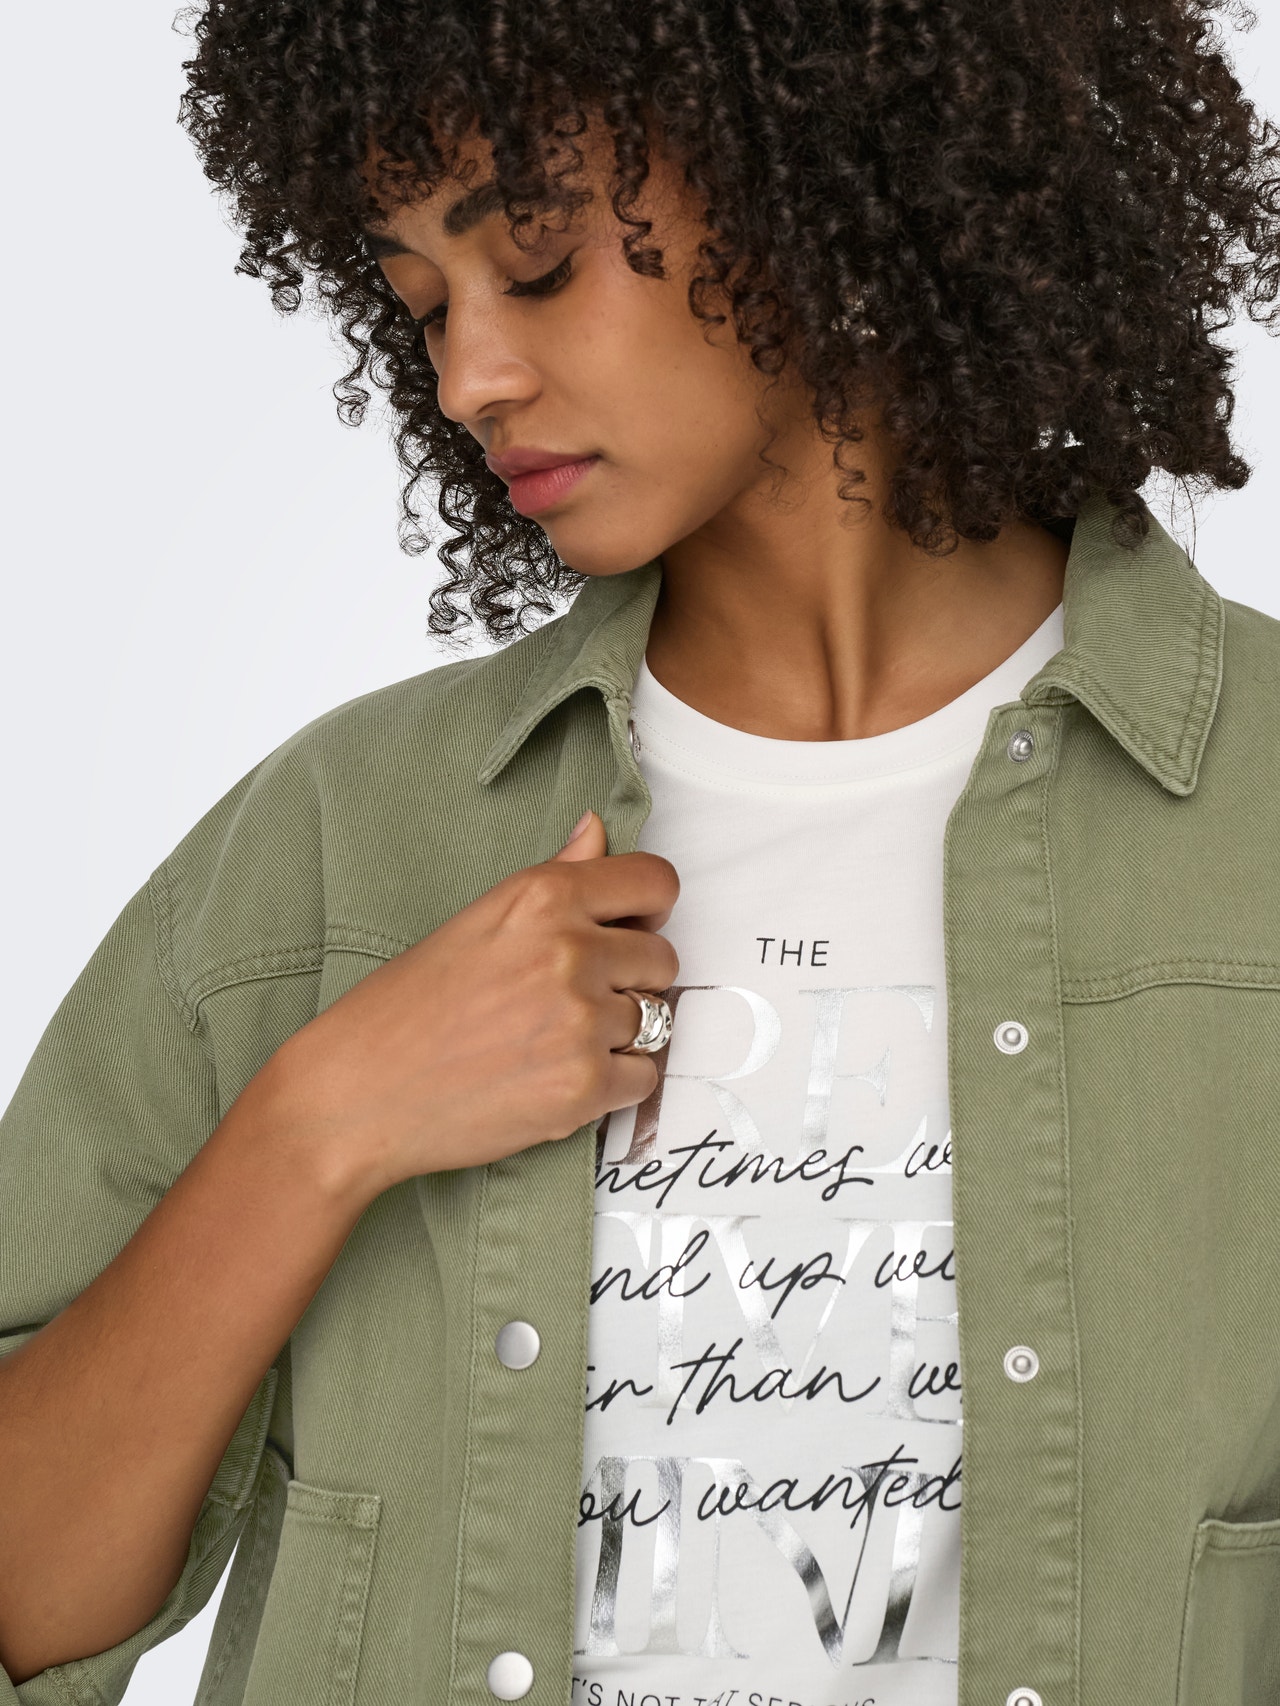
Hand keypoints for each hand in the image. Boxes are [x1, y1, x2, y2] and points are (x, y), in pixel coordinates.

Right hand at [244, 810, 678, 1201]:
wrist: (356, 1094)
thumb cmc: (401, 1010)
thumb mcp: (478, 920)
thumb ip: (556, 876)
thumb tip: (596, 831)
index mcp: (542, 897)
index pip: (657, 882)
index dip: (648, 910)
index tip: (630, 929)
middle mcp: (569, 951)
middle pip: (662, 958)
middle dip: (631, 979)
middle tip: (575, 998)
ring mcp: (580, 1021)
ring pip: (656, 1020)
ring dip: (620, 1034)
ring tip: (557, 1040)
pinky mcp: (583, 1086)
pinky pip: (644, 1078)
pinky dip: (615, 1083)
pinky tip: (562, 1076)